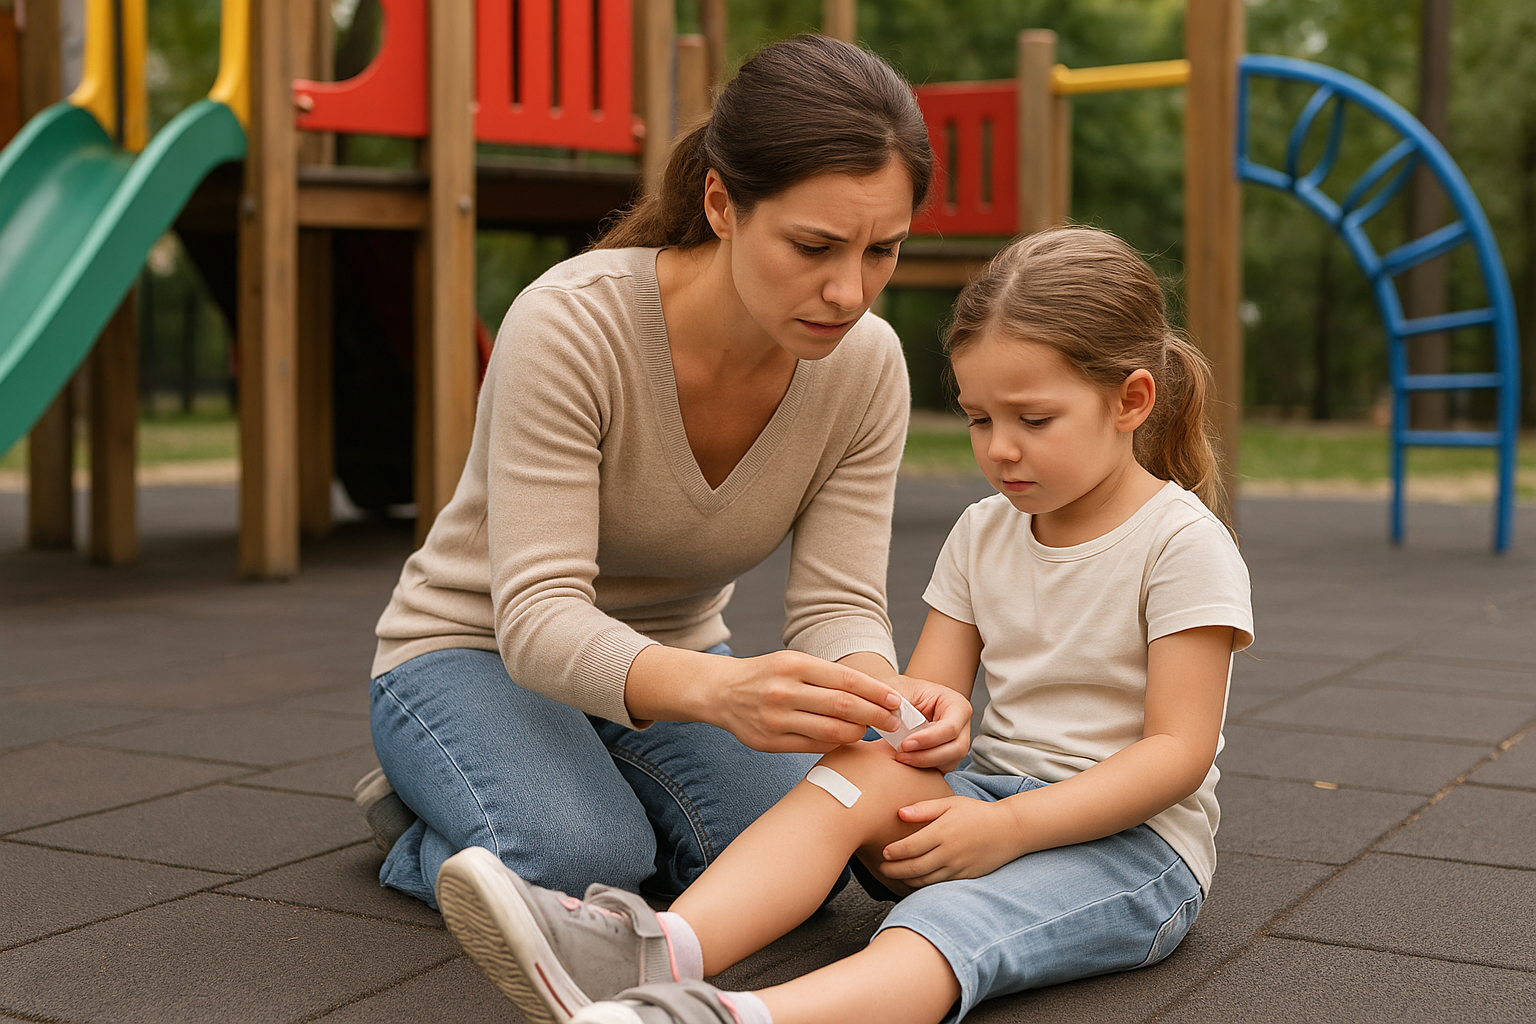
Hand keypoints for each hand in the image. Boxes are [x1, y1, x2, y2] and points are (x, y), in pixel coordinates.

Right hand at [710, 650, 902, 753]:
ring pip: (831, 732)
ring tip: (868, 730)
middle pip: (844, 707)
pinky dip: (835, 744)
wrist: (722, 692)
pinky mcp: (769, 742)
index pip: (848, 680)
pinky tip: (843, 739)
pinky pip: (814, 747)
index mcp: (795, 665)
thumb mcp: (795, 662)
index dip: (877, 693)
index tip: (896, 701)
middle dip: (876, 716)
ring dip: (858, 733)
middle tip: (894, 721)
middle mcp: (784, 691)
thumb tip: (875, 695)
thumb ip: (829, 677)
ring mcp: (775, 719)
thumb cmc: (769, 675)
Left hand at [877, 796, 1017, 885]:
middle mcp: (949, 852)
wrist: (1009, 830)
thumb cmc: (976, 813)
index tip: (884, 852)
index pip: (911, 846)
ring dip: (907, 880)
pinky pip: (940, 884)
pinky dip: (924, 885)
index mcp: (943, 831)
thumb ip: (924, 808)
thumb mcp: (951, 803)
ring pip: (926, 879)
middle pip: (914, 867)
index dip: (894, 852)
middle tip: (882, 868)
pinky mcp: (965, 877)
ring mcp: (958, 867)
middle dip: (894, 870)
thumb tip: (899, 813)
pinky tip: (916, 881)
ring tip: (895, 876)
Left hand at [888, 675, 970, 770]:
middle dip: (927, 755)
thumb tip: (892, 718)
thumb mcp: (900, 690)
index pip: (950, 727)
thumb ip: (897, 703)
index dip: (929, 739)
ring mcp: (958, 742)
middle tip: (900, 754)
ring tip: (901, 757)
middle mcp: (962, 725)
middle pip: (956, 749)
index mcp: (956, 704)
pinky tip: (907, 761)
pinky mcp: (949, 755)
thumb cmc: (905, 693)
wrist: (905, 701)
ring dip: (924, 763)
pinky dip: (925, 768)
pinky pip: (942, 768)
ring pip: (950, 761)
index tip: (904, 744)